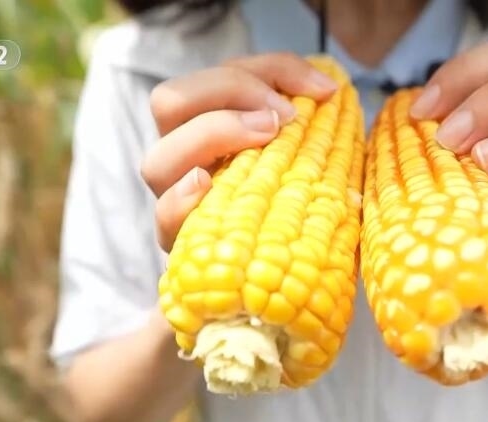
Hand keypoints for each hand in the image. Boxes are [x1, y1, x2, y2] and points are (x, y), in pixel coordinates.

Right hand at [141, 53, 337, 250]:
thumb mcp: (316, 167)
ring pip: (158, 157)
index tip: (324, 88)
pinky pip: (163, 217)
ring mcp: (176, 203)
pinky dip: (182, 197)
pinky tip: (209, 184)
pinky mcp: (181, 246)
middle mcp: (184, 161)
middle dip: (231, 89)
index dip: (272, 69)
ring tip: (267, 138)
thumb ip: (314, 129)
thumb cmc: (305, 219)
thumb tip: (329, 94)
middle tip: (286, 115)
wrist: (289, 286)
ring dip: (212, 132)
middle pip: (170, 100)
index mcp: (211, 129)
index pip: (223, 77)